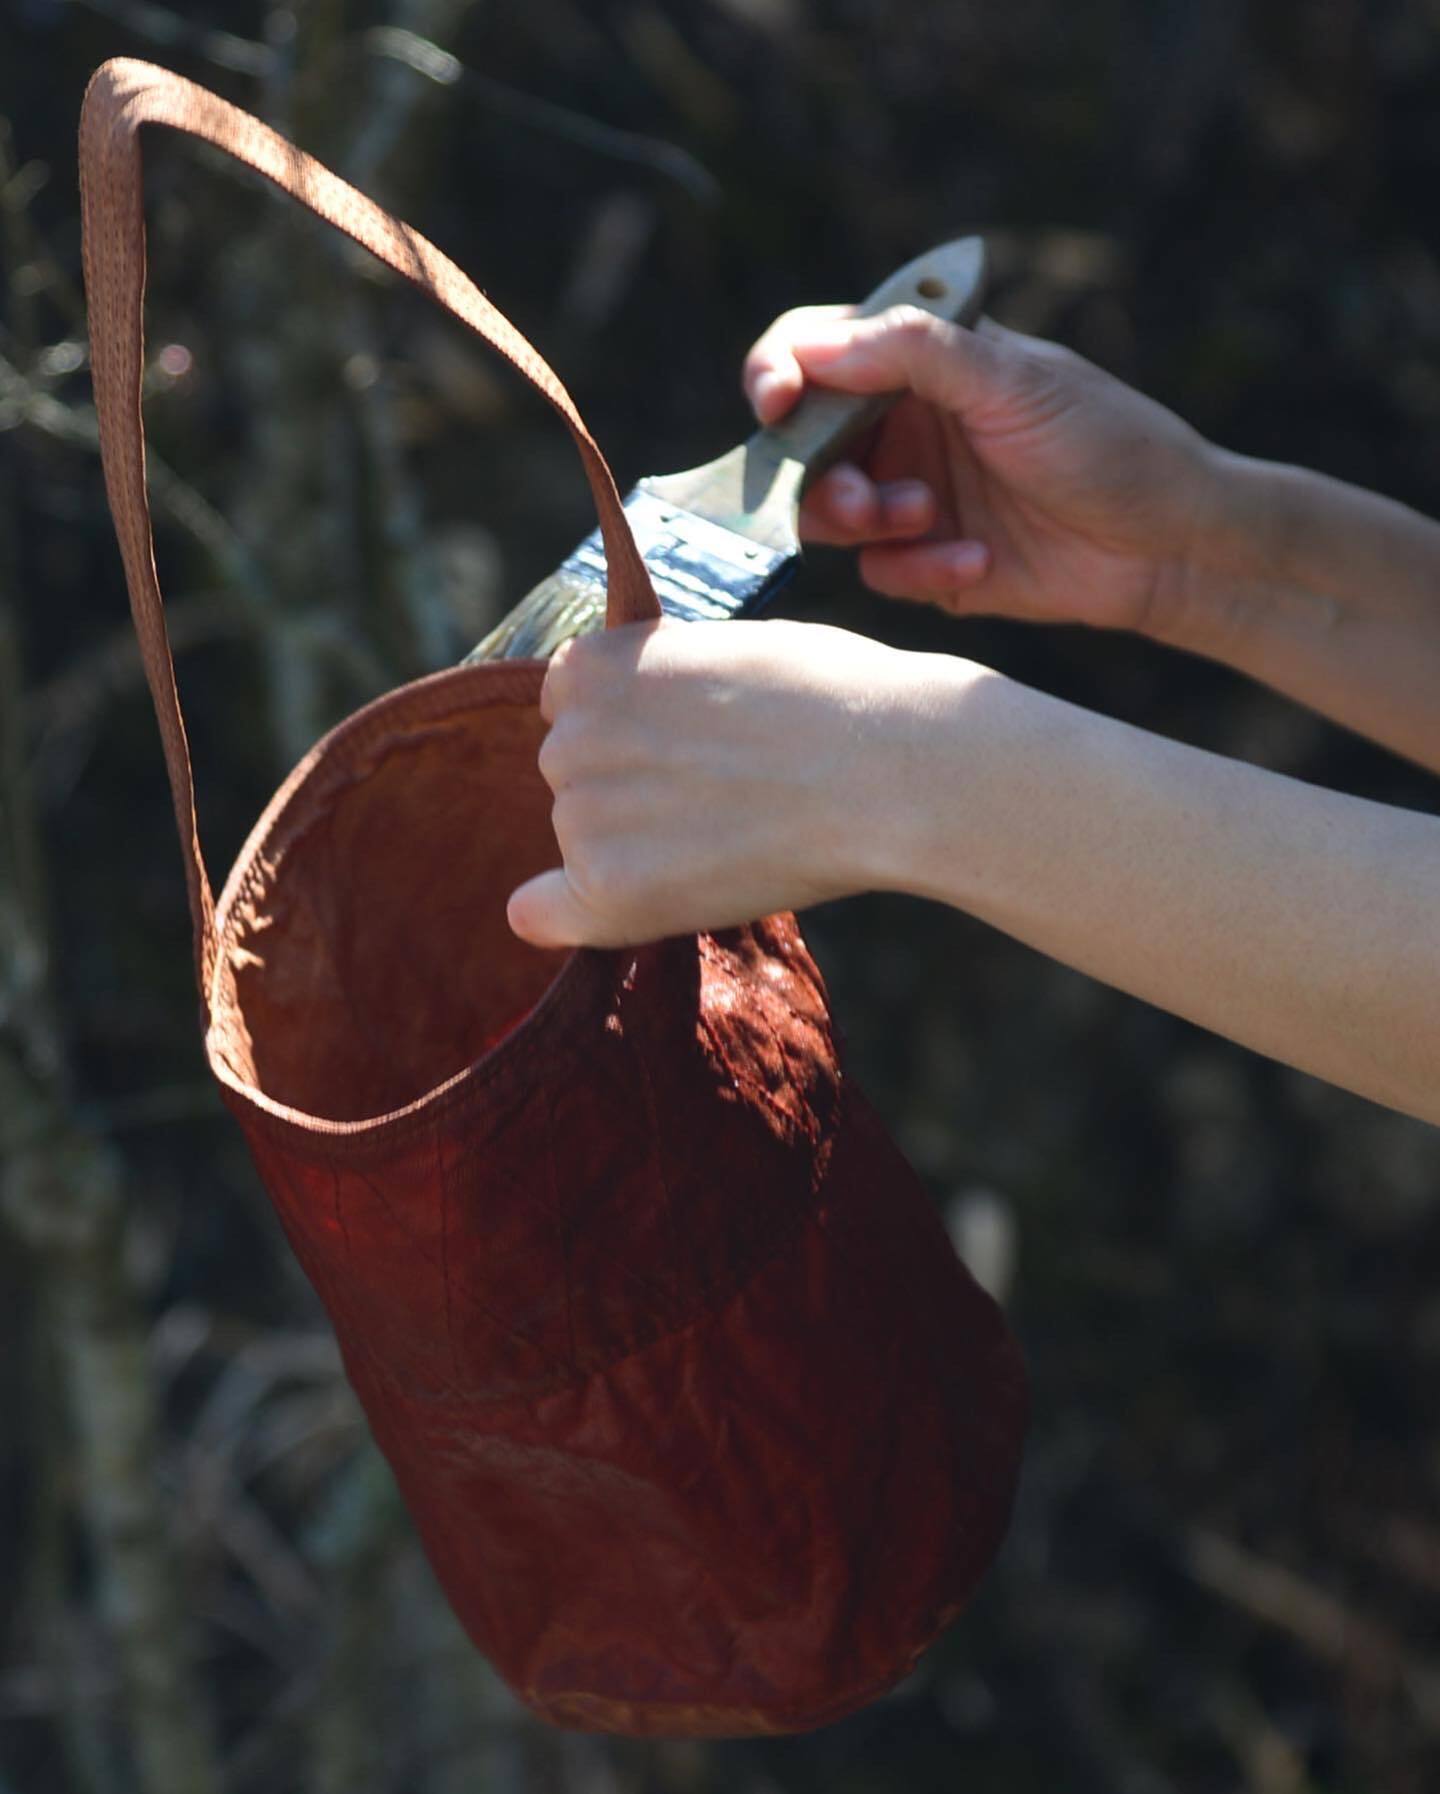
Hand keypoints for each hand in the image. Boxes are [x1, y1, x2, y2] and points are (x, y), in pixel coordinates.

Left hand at [506, 618, 946, 948]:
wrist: (889, 772)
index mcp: (595, 665)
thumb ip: (663, 681)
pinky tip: (614, 907)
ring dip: (632, 844)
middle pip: (573, 772)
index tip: (684, 740)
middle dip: (628, 783)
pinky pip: (549, 913)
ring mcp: (582, 815)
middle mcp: (570, 737)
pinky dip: (573, 915)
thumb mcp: (729, 651)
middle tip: (722, 792)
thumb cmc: (837, 701)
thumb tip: (635, 708)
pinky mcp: (609, 888)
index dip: (627, 723)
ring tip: (730, 836)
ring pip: (583, 838)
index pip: (570, 701)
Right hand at [745, 305, 1225, 643]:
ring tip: (923, 519)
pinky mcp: (929, 562)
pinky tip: (979, 561)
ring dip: (862, 519)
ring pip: (829, 513)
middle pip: (803, 444)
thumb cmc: (1108, 442)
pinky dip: (919, 569)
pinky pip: (880, 571)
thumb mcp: (1013, 380)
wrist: (1169, 544)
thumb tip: (814, 347)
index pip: (815, 350)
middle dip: (816, 472)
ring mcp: (913, 494)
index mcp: (920, 362)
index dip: (778, 374)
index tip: (778, 405)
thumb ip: (913, 352)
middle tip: (859, 497)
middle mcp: (906, 424)